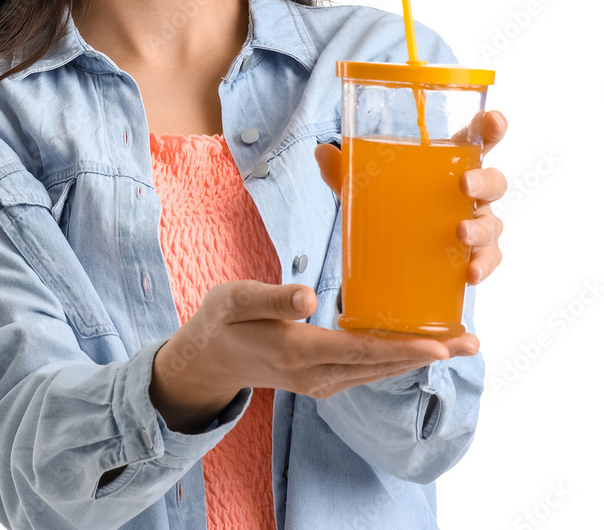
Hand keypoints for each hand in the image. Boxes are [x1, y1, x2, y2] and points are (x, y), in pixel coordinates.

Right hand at [150, 280, 478, 432]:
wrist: (208, 359)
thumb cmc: (221, 321)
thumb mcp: (236, 299)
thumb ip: (273, 297)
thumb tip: (311, 296)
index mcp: (297, 351)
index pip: (360, 351)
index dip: (402, 349)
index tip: (440, 346)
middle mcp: (315, 375)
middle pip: (381, 366)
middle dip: (427, 355)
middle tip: (471, 342)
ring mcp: (320, 383)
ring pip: (377, 371)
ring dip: (416, 359)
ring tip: (455, 344)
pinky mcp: (321, 380)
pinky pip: (365, 370)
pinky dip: (394, 358)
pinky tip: (412, 344)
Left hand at [314, 109, 508, 286]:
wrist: (391, 257)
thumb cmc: (390, 207)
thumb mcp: (362, 188)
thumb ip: (343, 171)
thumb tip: (321, 150)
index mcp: (449, 165)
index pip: (478, 140)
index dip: (491, 128)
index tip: (493, 120)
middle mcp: (470, 194)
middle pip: (494, 181)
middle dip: (485, 180)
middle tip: (465, 184)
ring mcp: (476, 225)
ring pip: (493, 223)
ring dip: (481, 228)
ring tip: (460, 233)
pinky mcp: (474, 257)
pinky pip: (488, 260)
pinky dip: (483, 266)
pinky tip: (469, 273)